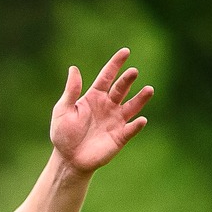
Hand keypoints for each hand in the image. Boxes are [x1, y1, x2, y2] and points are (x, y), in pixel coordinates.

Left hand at [50, 48, 152, 173]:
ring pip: (132, 106)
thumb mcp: (62, 110)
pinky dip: (136, 125)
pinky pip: (130, 129)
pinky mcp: (120, 137)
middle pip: (121, 89)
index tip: (125, 52)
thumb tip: (74, 68)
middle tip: (133, 72)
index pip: (107, 76)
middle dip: (127, 80)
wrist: (69, 159)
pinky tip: (141, 120)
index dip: (116, 64)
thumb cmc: (63, 134)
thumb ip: (71, 91)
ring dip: (140, 99)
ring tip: (149, 90)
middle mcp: (108, 106)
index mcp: (94, 96)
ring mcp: (115, 121)